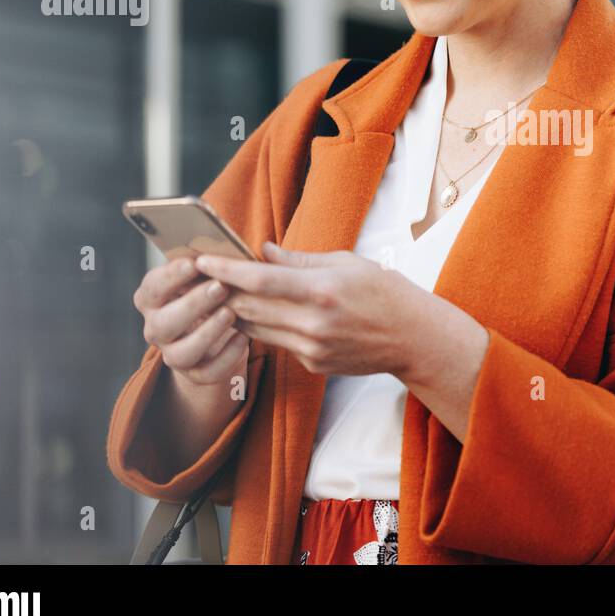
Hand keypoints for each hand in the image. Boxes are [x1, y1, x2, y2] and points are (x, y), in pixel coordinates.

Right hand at [132, 258, 247, 387]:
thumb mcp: (208, 275)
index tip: (194, 262)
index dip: (170, 276)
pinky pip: (207, 373)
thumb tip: (229, 249)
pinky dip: (226, 358)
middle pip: (163, 324)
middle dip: (192, 304)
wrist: (217, 333)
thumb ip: (212, 263)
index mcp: (153, 299)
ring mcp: (174, 354)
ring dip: (207, 333)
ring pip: (180, 354)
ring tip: (231, 314)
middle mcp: (156, 328)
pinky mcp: (196, 374)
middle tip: (220, 287)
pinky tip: (243, 339)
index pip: (151, 288)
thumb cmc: (212, 291)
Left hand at [193, 242, 453, 379]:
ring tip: (222, 293)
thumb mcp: (345, 263)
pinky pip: (278, 342)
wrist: (412, 338)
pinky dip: (267, 327)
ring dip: (238, 311)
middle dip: (223, 290)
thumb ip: (299, 260)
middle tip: (202, 275)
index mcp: (321, 290)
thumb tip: (263, 251)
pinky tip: (265, 314)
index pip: (260, 280)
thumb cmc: (383, 292)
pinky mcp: (312, 364)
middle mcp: (312, 323)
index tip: (203, 260)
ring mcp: (311, 348)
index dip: (226, 270)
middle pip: (250, 306)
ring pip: (257, 328)